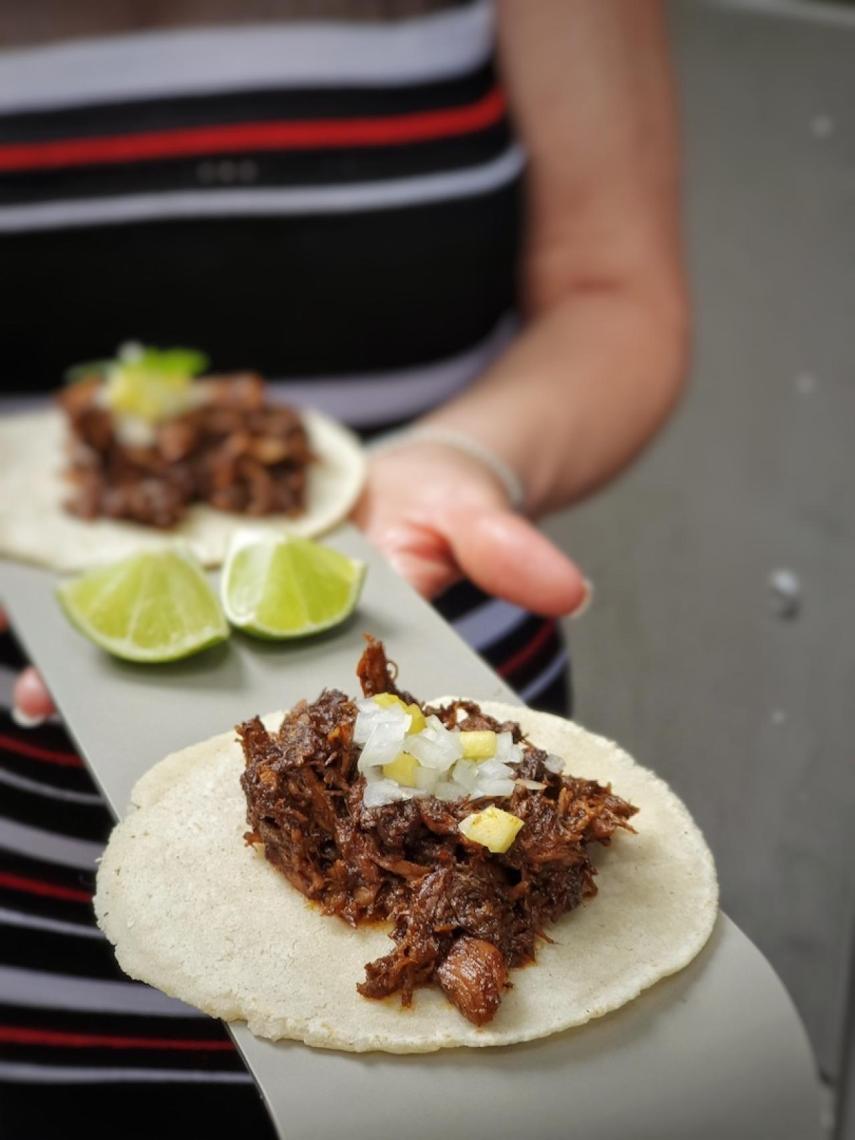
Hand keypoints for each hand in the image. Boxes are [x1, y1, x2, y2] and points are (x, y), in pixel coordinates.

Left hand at [1, 445, 585, 726]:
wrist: (423, 473)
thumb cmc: (454, 503)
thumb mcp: (482, 520)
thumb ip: (514, 552)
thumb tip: (573, 590)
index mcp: (347, 660)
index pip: (304, 724)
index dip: (257, 762)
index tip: (188, 777)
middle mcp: (291, 649)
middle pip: (211, 701)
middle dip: (138, 718)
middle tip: (51, 720)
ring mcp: (254, 611)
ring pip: (175, 649)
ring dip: (107, 666)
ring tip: (32, 688)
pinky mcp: (231, 572)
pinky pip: (169, 590)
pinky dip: (117, 602)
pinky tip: (56, 609)